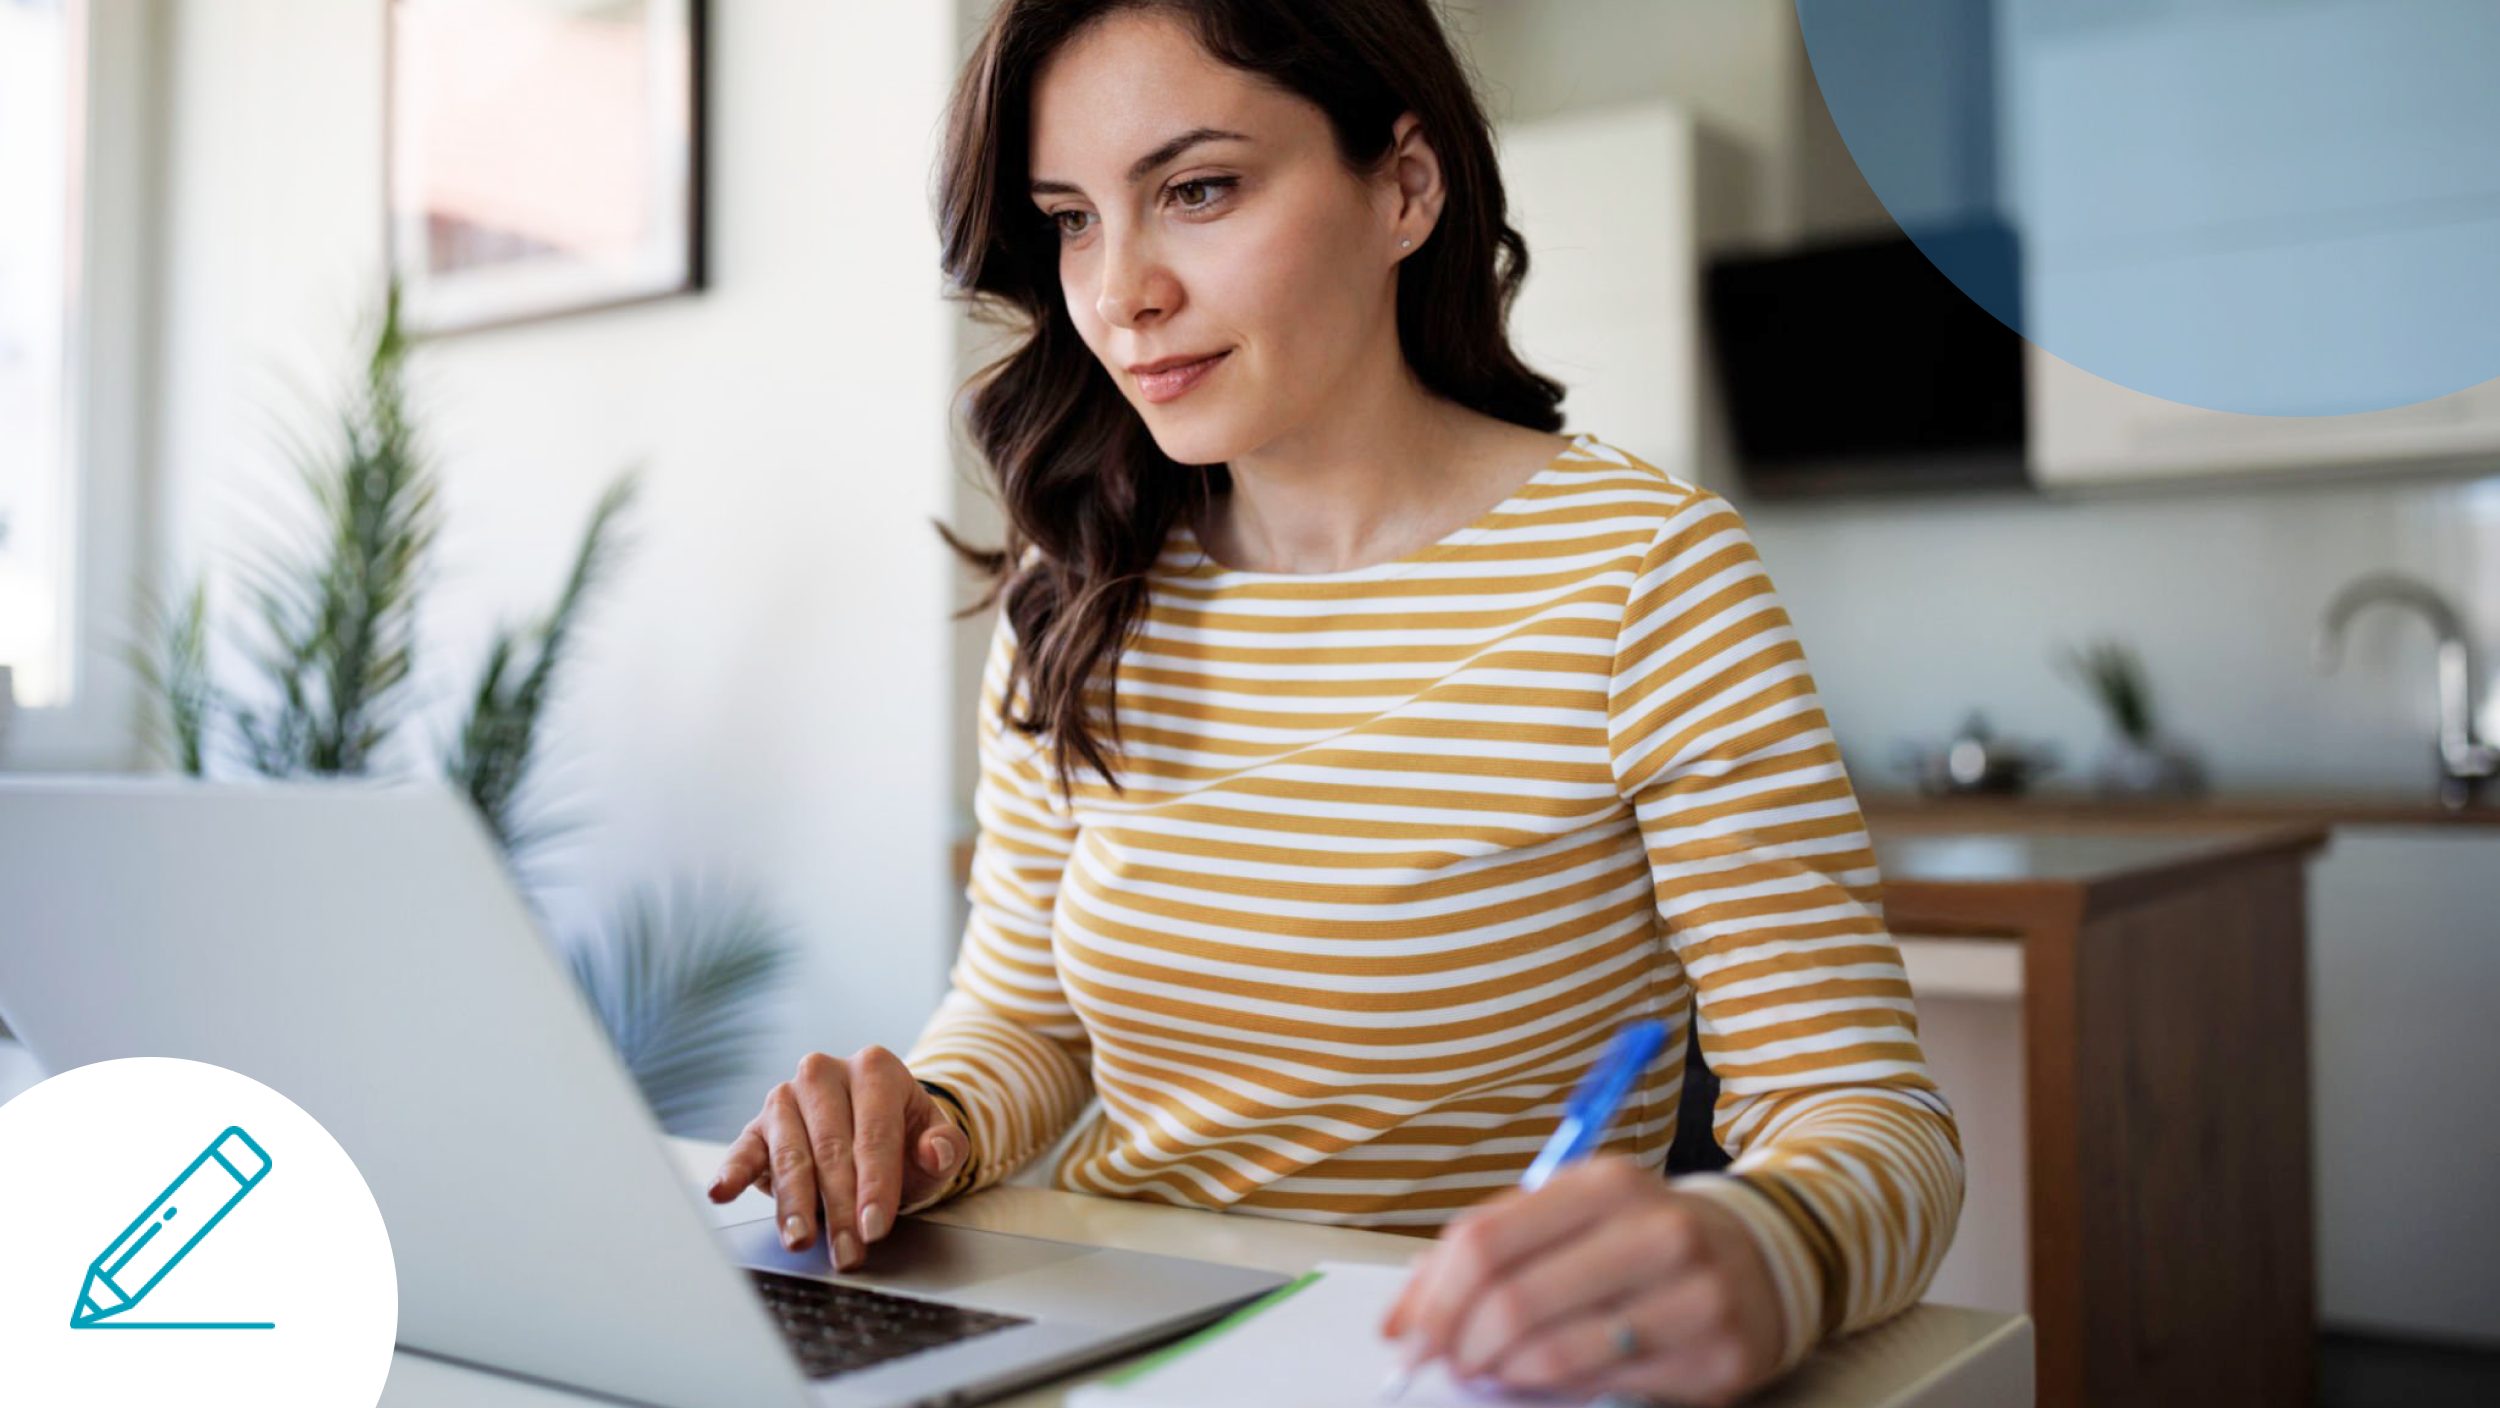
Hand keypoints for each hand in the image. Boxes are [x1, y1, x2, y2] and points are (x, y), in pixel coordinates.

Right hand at [706, 1047, 969, 1271]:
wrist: (870, 1133)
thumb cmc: (904, 1140)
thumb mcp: (935, 1142)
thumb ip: (946, 1147)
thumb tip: (937, 1151)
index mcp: (875, 1068)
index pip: (875, 1134)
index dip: (876, 1185)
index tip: (876, 1228)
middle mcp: (825, 1073)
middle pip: (832, 1148)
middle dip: (840, 1207)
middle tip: (848, 1252)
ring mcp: (787, 1096)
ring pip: (790, 1155)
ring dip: (795, 1204)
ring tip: (801, 1240)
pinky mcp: (757, 1125)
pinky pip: (744, 1149)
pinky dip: (733, 1171)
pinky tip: (722, 1192)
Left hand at [1378, 1158, 1783, 1407]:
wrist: (1759, 1260)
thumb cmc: (1637, 1238)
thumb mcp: (1571, 1215)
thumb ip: (1487, 1249)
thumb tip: (1401, 1318)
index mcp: (1605, 1182)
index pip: (1485, 1240)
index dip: (1432, 1297)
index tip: (1406, 1334)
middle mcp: (1654, 1230)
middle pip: (1512, 1300)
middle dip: (1458, 1343)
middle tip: (1443, 1362)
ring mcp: (1692, 1295)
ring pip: (1553, 1352)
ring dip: (1500, 1372)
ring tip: (1488, 1370)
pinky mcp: (1714, 1355)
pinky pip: (1602, 1384)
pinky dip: (1551, 1390)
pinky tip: (1539, 1380)